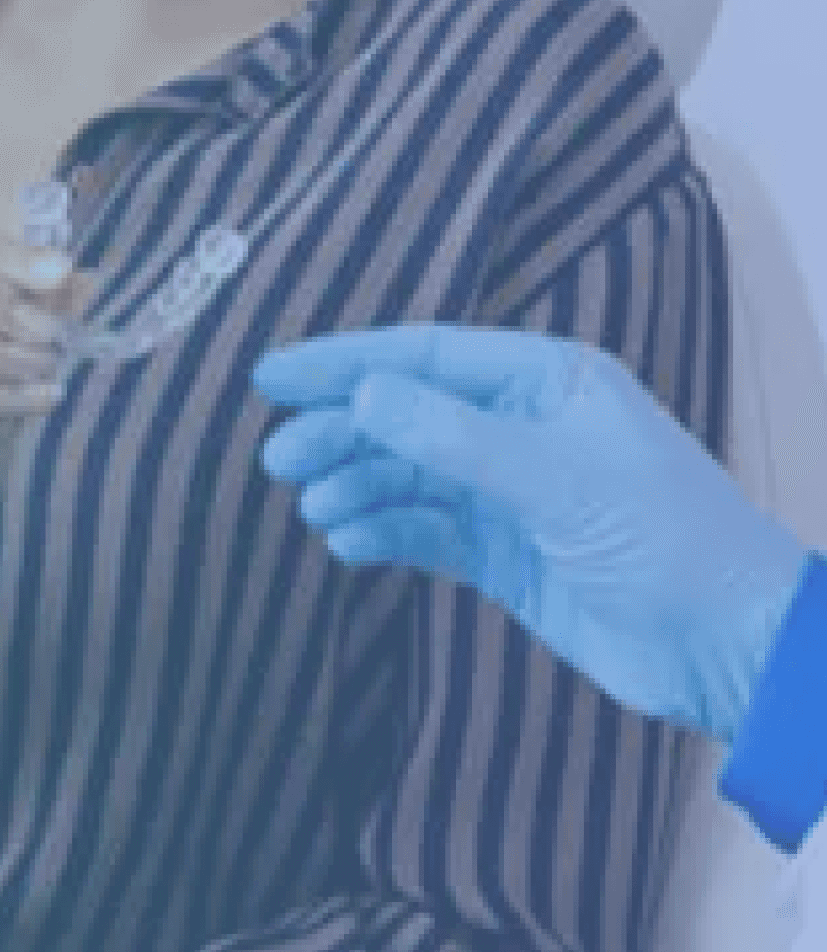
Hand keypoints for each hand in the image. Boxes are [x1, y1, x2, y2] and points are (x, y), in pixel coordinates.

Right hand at [253, 323, 809, 742]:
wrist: (732, 650)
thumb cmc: (665, 539)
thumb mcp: (557, 478)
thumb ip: (455, 438)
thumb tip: (363, 395)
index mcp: (546, 379)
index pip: (425, 357)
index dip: (346, 362)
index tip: (273, 375)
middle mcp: (524, 425)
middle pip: (408, 415)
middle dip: (341, 431)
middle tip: (277, 457)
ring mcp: (516, 493)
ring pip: (413, 475)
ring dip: (359, 485)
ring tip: (311, 506)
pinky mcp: (512, 557)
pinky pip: (431, 533)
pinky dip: (386, 533)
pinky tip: (348, 543)